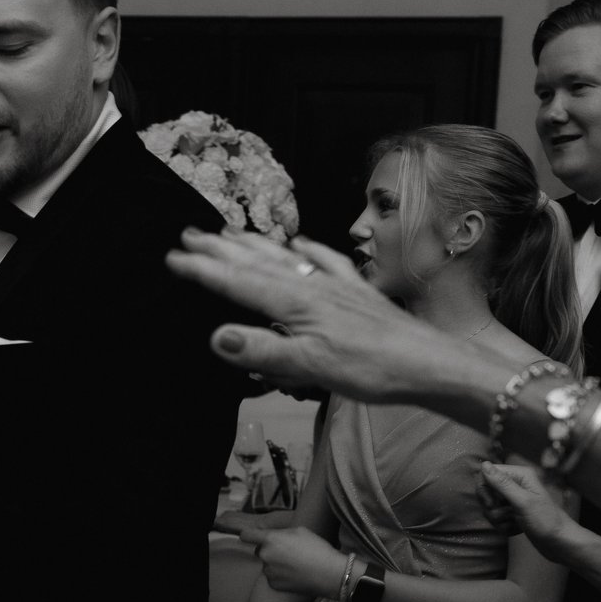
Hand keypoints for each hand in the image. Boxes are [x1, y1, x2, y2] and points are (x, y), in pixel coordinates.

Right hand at [165, 227, 522, 401]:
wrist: (427, 364)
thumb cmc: (371, 368)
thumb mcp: (310, 367)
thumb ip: (262, 351)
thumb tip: (216, 336)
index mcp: (294, 302)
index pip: (238, 282)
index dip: (202, 271)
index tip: (172, 258)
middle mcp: (311, 286)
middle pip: (256, 262)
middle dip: (219, 249)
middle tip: (188, 234)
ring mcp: (335, 286)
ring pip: (284, 257)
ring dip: (253, 244)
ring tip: (229, 232)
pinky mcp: (356, 293)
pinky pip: (325, 262)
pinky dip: (307, 250)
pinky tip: (300, 243)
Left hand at [215, 512, 346, 598]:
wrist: (328, 573)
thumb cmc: (316, 548)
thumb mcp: (300, 530)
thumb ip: (281, 532)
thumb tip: (272, 536)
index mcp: (270, 539)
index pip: (246, 535)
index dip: (249, 535)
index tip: (251, 536)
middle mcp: (265, 555)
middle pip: (259, 551)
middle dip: (268, 550)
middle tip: (286, 553)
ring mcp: (268, 572)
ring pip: (267, 565)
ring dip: (275, 564)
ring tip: (294, 565)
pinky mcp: (273, 585)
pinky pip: (273, 578)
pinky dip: (280, 577)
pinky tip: (294, 576)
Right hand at [477, 460, 577, 549]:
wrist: (559, 543)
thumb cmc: (547, 521)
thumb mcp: (523, 501)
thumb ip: (502, 483)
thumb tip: (484, 465)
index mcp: (520, 475)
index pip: (487, 474)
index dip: (484, 490)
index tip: (492, 504)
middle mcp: (516, 485)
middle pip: (486, 492)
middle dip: (492, 508)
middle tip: (507, 514)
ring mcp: (514, 500)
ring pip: (490, 508)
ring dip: (500, 520)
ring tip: (516, 523)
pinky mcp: (513, 514)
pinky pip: (497, 519)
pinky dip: (504, 527)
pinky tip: (518, 529)